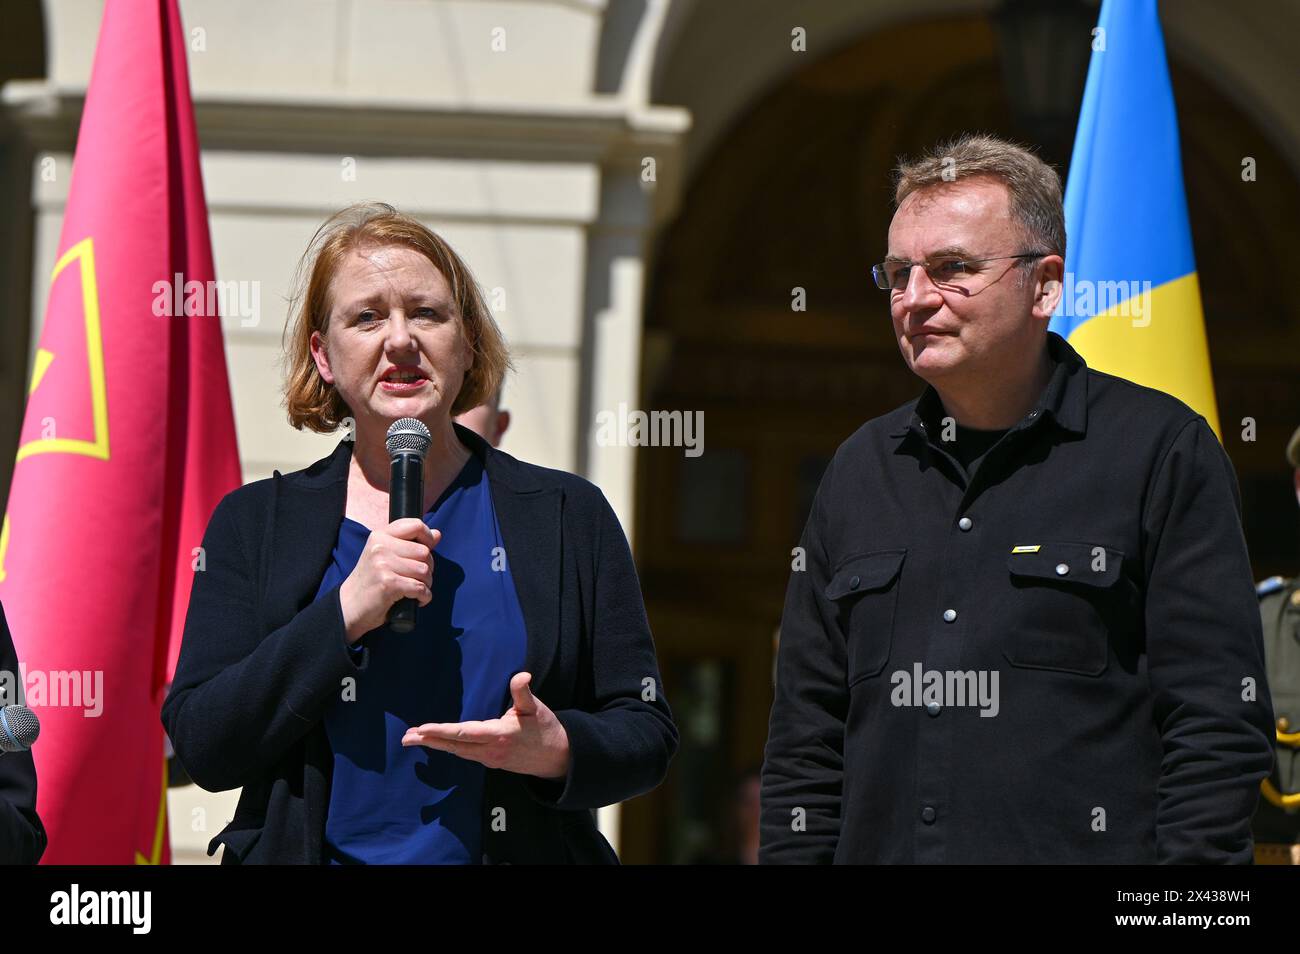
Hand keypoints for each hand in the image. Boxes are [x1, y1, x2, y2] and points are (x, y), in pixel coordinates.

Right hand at [338, 518, 440, 641]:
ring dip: (426, 584)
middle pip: (424, 552)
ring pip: (424, 571)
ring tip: (414, 589)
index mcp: (380, 536)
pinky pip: (420, 588)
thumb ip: (410, 544)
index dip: (427, 537)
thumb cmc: (370, 581)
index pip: (415, 525)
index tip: (427, 550)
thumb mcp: (385, 556)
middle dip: (428, 568)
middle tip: (417, 578)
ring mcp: (383, 564)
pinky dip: (424, 597)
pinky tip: (416, 600)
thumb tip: (437, 534)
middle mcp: (380, 547)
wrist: (349, 606)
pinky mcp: (388, 583)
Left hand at [400, 672, 571, 780]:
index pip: (464, 733)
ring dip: (435, 745)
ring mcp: (489, 758)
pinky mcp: (490, 761)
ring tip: (414, 739)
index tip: (423, 728)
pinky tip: (437, 743)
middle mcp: (490, 750)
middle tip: (406, 737)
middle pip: (453, 746)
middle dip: (429, 741)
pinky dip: (448, 748)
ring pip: (457, 752)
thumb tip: (521, 675)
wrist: (556, 757)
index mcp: (499, 735)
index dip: (442, 731)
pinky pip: (464, 754)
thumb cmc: (545, 729)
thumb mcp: (536, 708)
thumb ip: (523, 692)